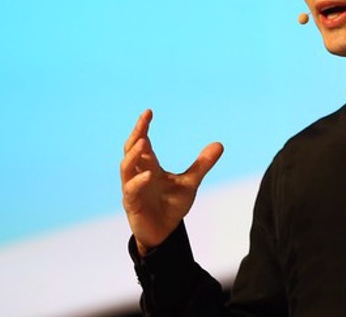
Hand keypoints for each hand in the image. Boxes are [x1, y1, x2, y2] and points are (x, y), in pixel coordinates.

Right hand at [120, 109, 223, 255]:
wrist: (166, 233)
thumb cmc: (172, 206)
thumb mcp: (191, 182)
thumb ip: (202, 164)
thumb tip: (219, 144)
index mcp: (149, 167)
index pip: (143, 143)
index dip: (143, 127)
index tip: (148, 112)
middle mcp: (137, 174)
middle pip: (131, 150)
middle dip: (136, 134)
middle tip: (144, 120)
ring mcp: (132, 189)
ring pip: (126, 167)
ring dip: (134, 155)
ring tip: (144, 141)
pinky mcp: (132, 204)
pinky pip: (131, 190)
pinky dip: (138, 182)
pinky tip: (149, 176)